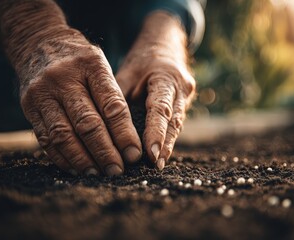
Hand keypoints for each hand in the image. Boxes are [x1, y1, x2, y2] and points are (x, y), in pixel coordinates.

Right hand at [20, 36, 141, 175]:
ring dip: (82, 159)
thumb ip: (112, 98)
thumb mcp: (100, 66)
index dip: (124, 134)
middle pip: (87, 123)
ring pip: (63, 135)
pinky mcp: (28, 106)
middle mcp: (64, 79)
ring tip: (97, 173)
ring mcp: (42, 93)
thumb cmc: (80, 60)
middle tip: (117, 170)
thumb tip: (128, 141)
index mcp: (91, 66)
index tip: (134, 155)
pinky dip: (61, 157)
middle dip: (105, 152)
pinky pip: (45, 138)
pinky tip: (75, 168)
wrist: (38, 43)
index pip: (112, 106)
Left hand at [116, 11, 195, 169]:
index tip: (151, 153)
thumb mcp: (128, 72)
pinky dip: (166, 140)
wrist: (165, 49)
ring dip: (167, 146)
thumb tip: (107, 127)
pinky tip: (158, 156)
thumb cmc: (142, 61)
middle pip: (174, 122)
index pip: (161, 109)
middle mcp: (182, 90)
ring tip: (157, 165)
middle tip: (155, 165)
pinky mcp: (184, 106)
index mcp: (167, 78)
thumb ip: (120, 97)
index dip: (156, 132)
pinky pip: (175, 125)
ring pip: (177, 126)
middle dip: (164, 145)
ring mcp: (186, 98)